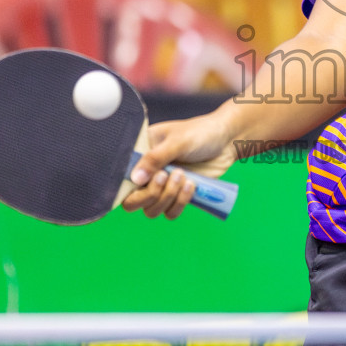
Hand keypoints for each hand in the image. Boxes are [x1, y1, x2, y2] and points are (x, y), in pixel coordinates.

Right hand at [120, 111, 239, 219]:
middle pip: (132, 201)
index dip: (125, 185)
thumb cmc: (200, 133)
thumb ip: (155, 159)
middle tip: (165, 176)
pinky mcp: (177, 195)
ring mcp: (161, 186)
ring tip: (183, 176)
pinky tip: (191, 185)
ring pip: (151, 210)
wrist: (226, 141)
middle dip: (150, 195)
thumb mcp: (177, 141)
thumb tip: (135, 179)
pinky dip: (180, 203)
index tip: (143, 179)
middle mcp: (146, 173)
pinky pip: (170, 212)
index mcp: (139, 154)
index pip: (119, 177)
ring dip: (168, 198)